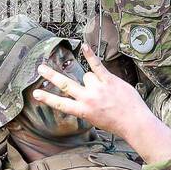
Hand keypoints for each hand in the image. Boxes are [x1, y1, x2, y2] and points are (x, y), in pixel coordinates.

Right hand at [33, 45, 170, 163]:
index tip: (35, 93)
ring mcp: (98, 88)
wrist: (134, 122)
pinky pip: (98, 66)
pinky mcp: (109, 80)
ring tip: (105, 91)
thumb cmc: (116, 123)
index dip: (47, 98)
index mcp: (82, 111)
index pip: (60, 104)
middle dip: (51, 76)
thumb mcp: (94, 119)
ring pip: (87, 76)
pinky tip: (84, 46)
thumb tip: (82, 93)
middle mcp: (88, 99)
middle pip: (65, 84)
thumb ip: (86, 107)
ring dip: (93, 80)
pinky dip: (90, 56)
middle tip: (40, 68)